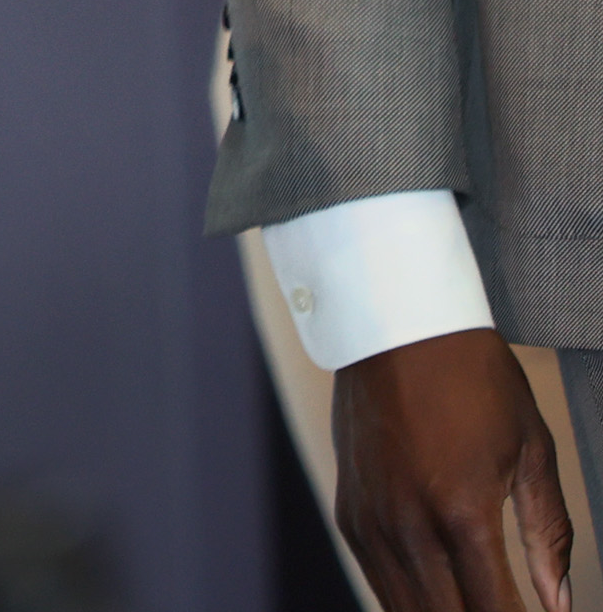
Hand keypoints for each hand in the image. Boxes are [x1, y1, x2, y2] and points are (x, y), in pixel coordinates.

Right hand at [335, 328, 572, 611]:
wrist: (395, 325)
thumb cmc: (474, 378)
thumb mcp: (532, 449)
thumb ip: (547, 534)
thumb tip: (559, 602)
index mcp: (462, 511)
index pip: (496, 610)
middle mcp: (409, 524)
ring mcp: (372, 520)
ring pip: (405, 609)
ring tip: (475, 608)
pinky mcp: (350, 511)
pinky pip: (378, 580)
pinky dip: (409, 601)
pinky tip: (437, 601)